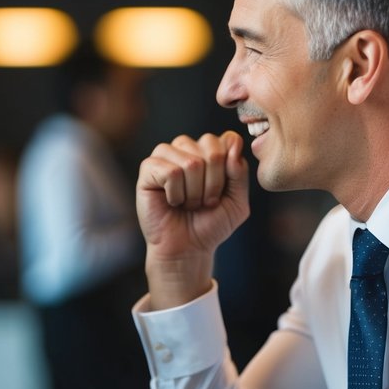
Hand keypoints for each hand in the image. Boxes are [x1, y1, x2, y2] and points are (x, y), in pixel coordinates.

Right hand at [136, 131, 249, 308]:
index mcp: (210, 150)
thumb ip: (240, 172)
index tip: (222, 192)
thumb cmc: (210, 224)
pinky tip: (172, 201)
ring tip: (188, 203)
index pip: (228, 140)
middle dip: (213, 184)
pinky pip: (171, 172)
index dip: (229, 168)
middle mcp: (188, 147)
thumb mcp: (237, 202)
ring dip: (194, 192)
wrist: (187, 248)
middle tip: (204, 202)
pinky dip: (176, 194)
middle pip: (212, 149)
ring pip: (191, 162)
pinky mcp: (148, 168)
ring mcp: (166, 155)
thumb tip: (233, 144)